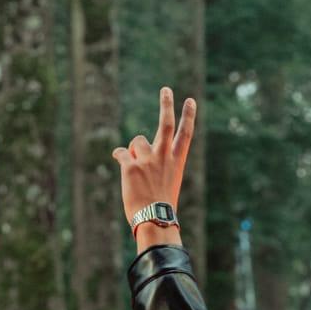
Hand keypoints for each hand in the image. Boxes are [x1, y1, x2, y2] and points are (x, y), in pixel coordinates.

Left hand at [112, 88, 196, 231]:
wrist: (154, 219)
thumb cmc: (161, 206)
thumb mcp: (168, 183)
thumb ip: (159, 164)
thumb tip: (136, 149)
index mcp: (177, 161)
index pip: (185, 134)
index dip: (188, 116)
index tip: (191, 100)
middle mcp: (164, 156)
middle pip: (165, 124)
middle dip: (167, 104)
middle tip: (166, 89)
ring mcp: (147, 160)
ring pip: (137, 142)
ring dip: (134, 151)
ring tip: (136, 171)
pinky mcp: (131, 166)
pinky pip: (121, 153)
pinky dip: (119, 156)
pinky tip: (120, 162)